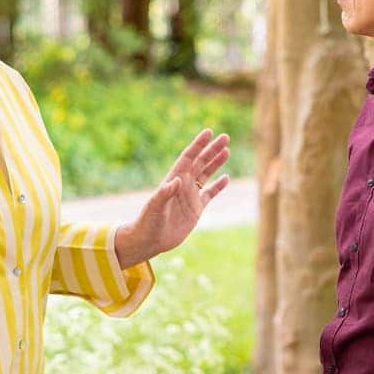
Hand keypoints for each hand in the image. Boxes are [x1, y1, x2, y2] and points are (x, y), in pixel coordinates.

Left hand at [115, 129, 230, 267]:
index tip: (208, 132)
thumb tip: (176, 180)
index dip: (198, 145)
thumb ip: (164, 193)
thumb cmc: (147, 222)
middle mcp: (183, 184)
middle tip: (225, 137)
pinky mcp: (196, 209)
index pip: (188, 157)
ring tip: (226, 151)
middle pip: (200, 162)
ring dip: (216, 163)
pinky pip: (209, 194)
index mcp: (173, 179)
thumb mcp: (154, 207)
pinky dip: (218, 186)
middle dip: (212, 150)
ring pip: (206, 175)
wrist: (149, 240)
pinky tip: (226, 178)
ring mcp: (190, 196)